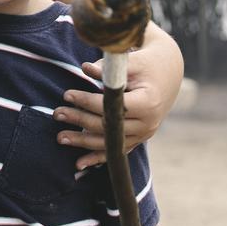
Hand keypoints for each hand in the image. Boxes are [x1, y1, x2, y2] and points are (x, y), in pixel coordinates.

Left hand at [58, 27, 183, 167]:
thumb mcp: (131, 61)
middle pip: (109, 127)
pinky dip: (98, 157)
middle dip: (80, 120)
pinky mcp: (139, 139)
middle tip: (57, 113)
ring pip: (110, 143)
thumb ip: (109, 69)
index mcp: (147, 103)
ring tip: (61, 138)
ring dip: (83, 142)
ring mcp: (144, 135)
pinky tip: (80, 164)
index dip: (88, 102)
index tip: (67, 94)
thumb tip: (85, 69)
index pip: (112, 107)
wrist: (168, 73)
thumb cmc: (147, 63)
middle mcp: (148, 124)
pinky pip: (117, 151)